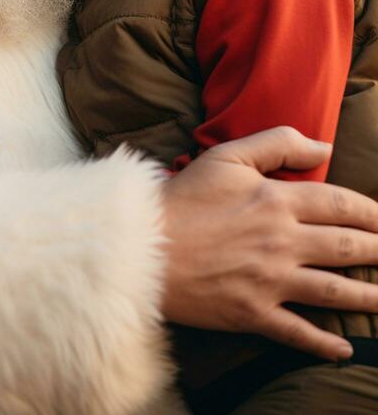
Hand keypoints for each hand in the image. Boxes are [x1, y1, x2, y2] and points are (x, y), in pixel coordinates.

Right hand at [162, 126, 377, 360]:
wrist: (140, 245)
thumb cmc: (182, 196)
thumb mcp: (227, 156)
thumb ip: (277, 144)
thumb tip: (324, 146)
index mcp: (276, 200)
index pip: (342, 205)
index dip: (373, 212)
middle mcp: (281, 242)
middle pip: (349, 247)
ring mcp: (270, 281)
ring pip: (336, 292)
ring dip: (370, 297)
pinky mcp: (253, 313)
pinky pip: (299, 333)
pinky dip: (325, 345)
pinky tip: (345, 349)